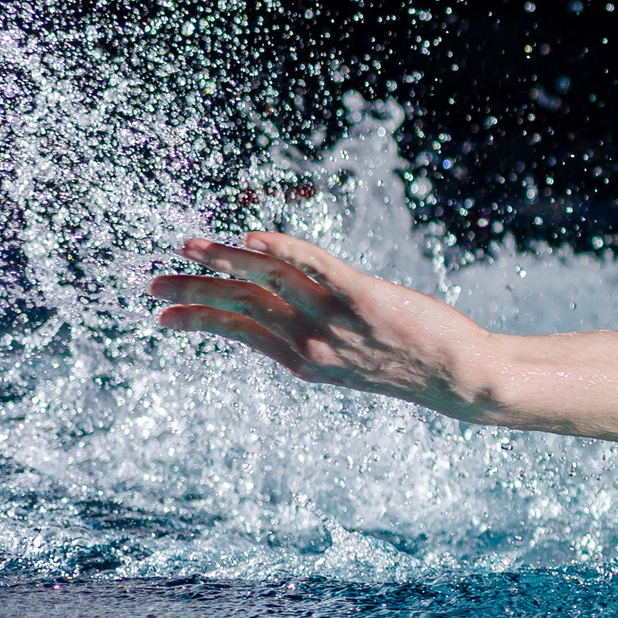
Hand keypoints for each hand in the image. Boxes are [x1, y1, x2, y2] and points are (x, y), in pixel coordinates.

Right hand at [149, 233, 496, 418]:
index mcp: (306, 361)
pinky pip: (317, 268)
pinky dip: (285, 250)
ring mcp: (338, 321)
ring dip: (225, 261)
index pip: (240, 332)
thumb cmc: (415, 364)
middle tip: (152, 286)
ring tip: (190, 247)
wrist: (465, 379)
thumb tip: (293, 320)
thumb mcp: (356, 361)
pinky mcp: (366, 298)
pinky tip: (253, 238)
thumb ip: (320, 339)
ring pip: (269, 283)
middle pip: (242, 307)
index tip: (164, 316)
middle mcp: (314, 344)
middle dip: (193, 294)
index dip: (200, 320)